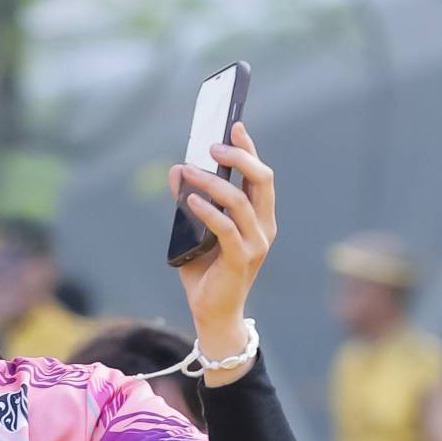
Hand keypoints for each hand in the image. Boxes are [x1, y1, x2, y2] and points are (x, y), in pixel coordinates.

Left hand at [170, 120, 275, 368]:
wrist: (212, 315)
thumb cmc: (206, 272)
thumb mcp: (194, 230)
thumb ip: (188, 201)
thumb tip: (176, 169)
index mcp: (259, 217)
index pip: (259, 175)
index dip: (249, 148)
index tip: (234, 125)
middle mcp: (264, 227)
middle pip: (261, 180)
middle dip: (239, 157)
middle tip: (212, 147)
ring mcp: (256, 244)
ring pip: (241, 201)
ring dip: (213, 182)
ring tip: (188, 172)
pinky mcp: (240, 259)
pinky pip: (226, 228)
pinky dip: (208, 210)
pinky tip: (191, 200)